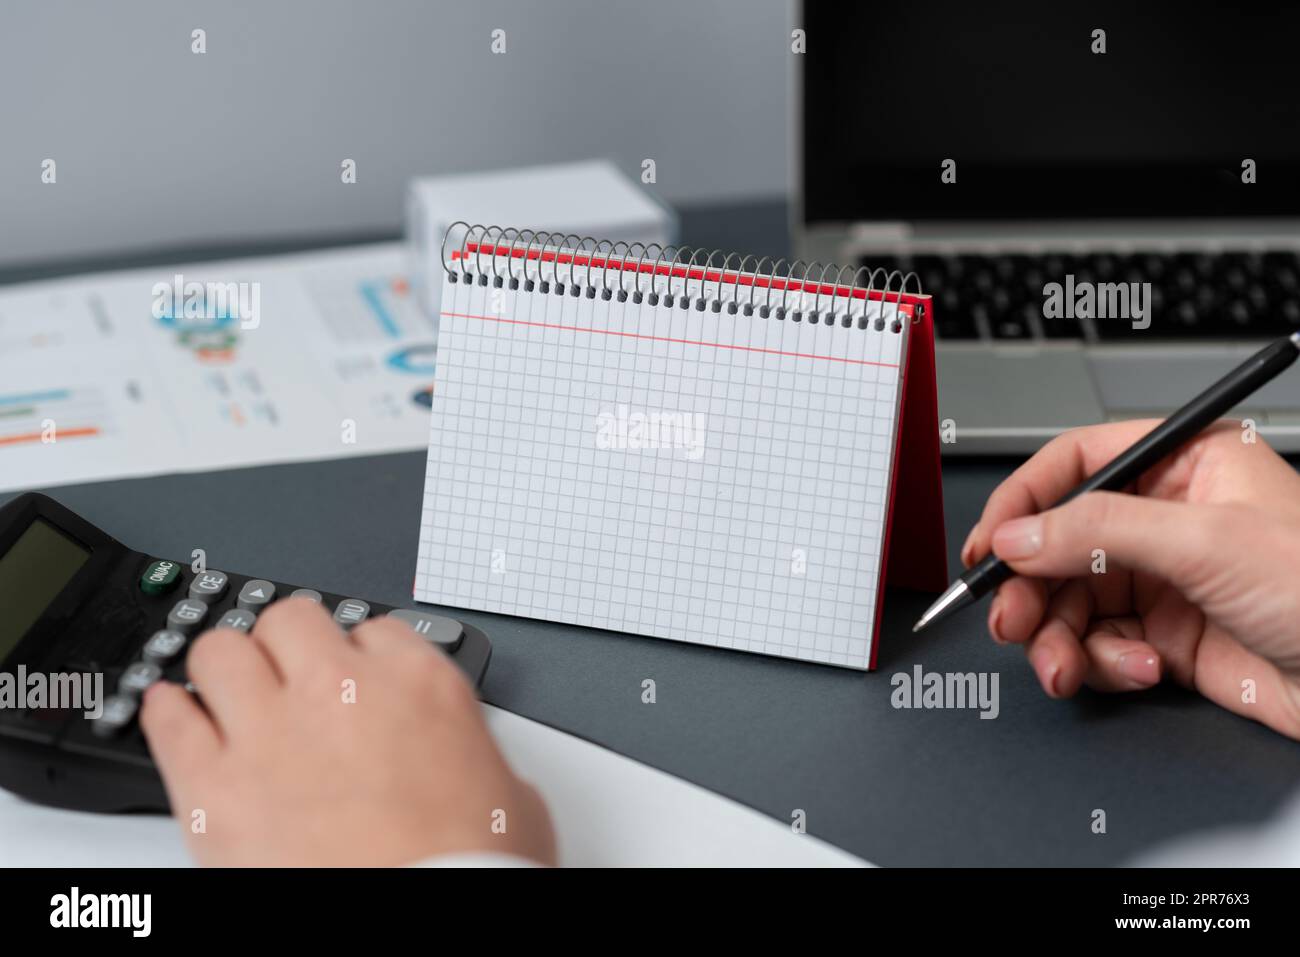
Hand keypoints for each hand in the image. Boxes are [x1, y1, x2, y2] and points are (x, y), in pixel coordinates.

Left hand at [139, 598, 555, 865]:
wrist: (422, 930)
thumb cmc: (470, 868)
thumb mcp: (508, 790)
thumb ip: (472, 746)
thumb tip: (464, 756)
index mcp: (417, 684)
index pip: (373, 629)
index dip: (360, 655)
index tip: (355, 677)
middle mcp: (340, 691)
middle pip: (291, 621)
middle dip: (289, 647)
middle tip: (290, 677)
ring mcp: (270, 735)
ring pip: (221, 651)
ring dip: (227, 668)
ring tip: (229, 691)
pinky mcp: (211, 790)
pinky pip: (169, 718)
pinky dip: (168, 711)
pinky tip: (174, 714)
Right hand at [962, 419, 1299, 739]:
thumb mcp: (1205, 542)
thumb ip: (1098, 530)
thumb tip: (1020, 534)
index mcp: (1183, 465)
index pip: (1075, 465)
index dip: (1023, 502)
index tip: (990, 543)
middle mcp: (1166, 518)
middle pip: (1058, 540)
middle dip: (1030, 585)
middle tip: (1010, 616)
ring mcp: (1163, 579)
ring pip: (1068, 600)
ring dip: (1055, 636)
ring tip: (1060, 662)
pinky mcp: (1163, 636)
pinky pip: (1098, 643)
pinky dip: (1101, 662)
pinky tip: (1134, 668)